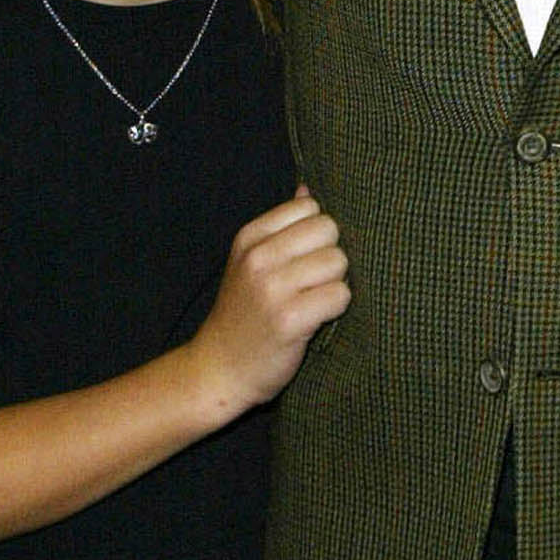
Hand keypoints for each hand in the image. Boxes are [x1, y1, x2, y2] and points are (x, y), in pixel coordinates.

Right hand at [192, 186, 349, 417]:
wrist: (219, 370)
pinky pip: (340, 296)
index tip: (305, 258)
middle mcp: (258, 257)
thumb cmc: (243, 314)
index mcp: (250, 237)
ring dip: (335, 284)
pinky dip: (336, 309)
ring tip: (313, 302)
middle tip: (312, 283)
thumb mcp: (250, 261)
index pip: (310, 207)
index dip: (317, 233)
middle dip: (330, 256)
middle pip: (329, 230)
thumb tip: (308, 189)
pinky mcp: (290, 320)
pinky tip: (316, 320)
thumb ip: (280, 226)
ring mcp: (272, 288)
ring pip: (339, 262)